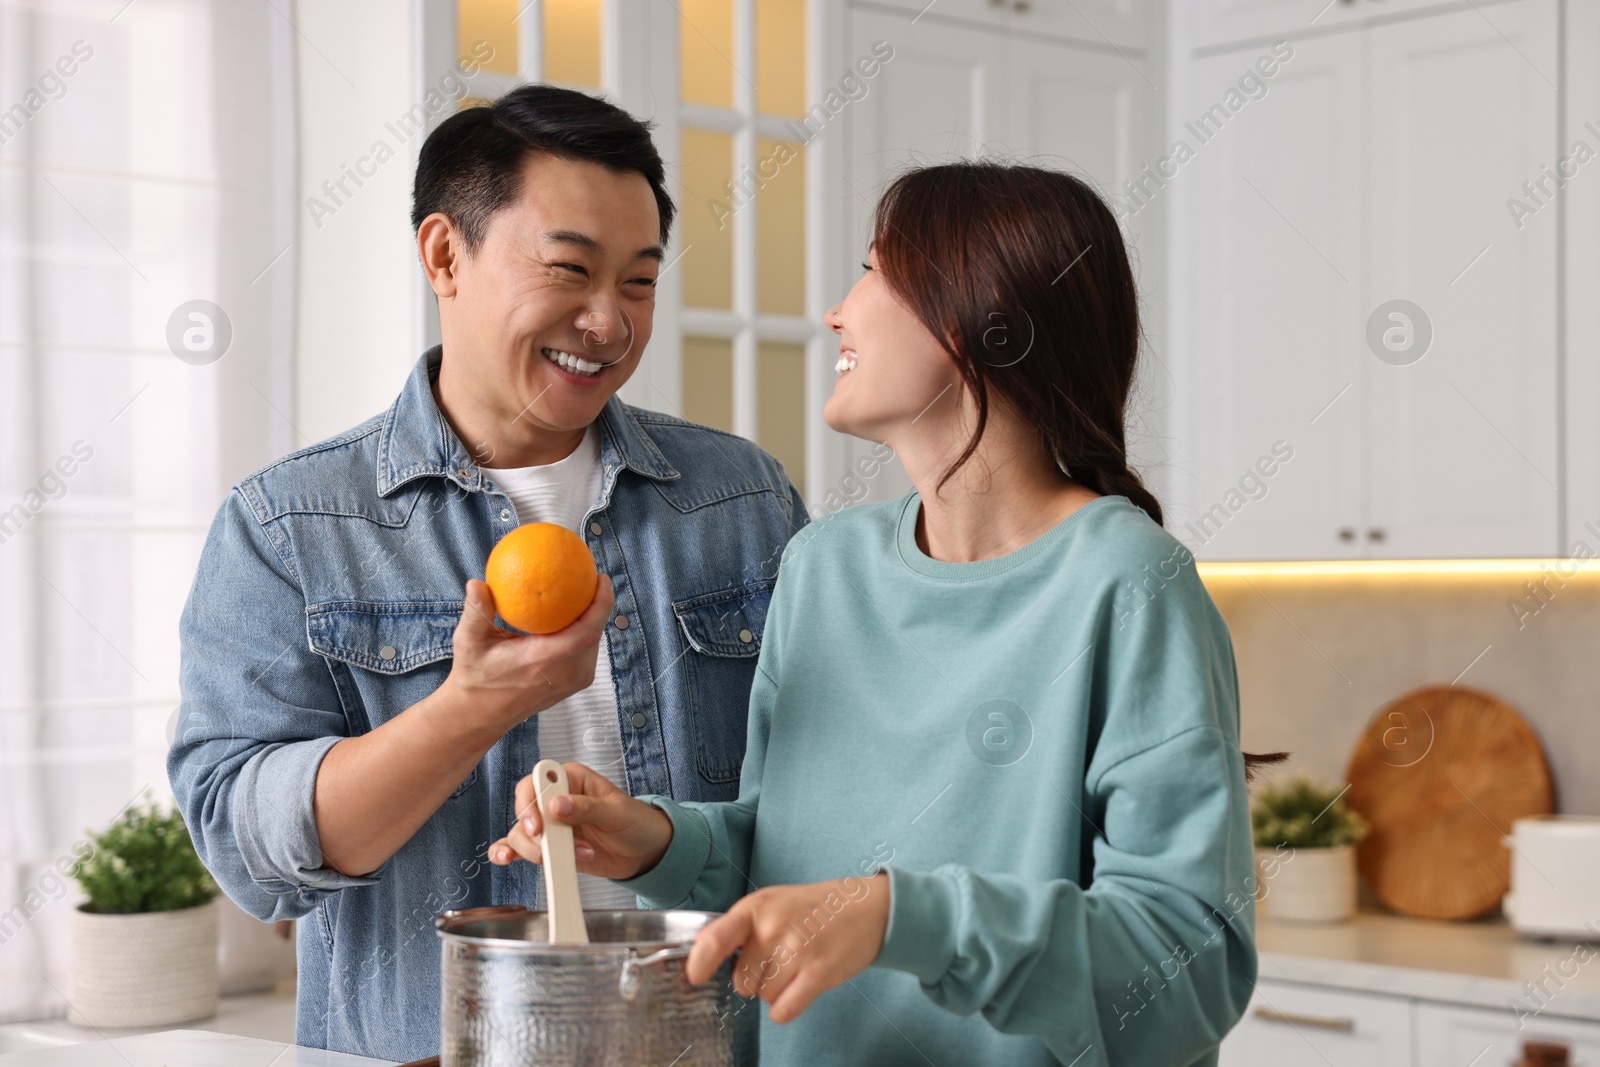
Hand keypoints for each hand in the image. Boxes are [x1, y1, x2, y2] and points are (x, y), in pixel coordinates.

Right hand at [441, 576, 614, 735]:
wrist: (480, 714)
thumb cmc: (474, 677)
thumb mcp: (468, 642)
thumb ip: (476, 612)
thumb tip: (477, 583)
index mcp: (545, 660)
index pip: (587, 630)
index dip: (602, 603)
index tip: (601, 577)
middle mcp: (565, 673)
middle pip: (596, 633)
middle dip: (599, 603)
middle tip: (589, 577)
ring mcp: (572, 682)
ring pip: (593, 643)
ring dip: (591, 618)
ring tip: (584, 593)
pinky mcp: (573, 685)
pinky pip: (587, 653)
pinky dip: (584, 632)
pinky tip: (573, 615)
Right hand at [487, 761, 673, 880]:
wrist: (644, 852)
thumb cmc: (635, 822)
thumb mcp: (617, 812)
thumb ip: (587, 808)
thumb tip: (557, 805)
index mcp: (571, 780)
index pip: (537, 782)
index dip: (531, 803)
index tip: (539, 825)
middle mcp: (555, 800)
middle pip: (524, 810)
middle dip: (534, 834)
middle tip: (552, 849)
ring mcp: (551, 825)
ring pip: (521, 832)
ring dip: (536, 850)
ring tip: (568, 858)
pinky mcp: (549, 847)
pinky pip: (520, 847)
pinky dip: (510, 852)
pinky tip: (506, 859)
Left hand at [686, 875, 889, 1023]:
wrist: (867, 908)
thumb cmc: (813, 908)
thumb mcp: (772, 903)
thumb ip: (738, 927)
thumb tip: (701, 951)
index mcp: (756, 907)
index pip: (716, 938)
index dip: (700, 962)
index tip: (695, 976)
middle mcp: (772, 928)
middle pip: (741, 981)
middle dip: (754, 979)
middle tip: (777, 961)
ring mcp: (796, 950)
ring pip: (763, 997)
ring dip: (776, 991)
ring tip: (795, 968)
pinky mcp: (818, 972)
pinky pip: (784, 1010)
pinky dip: (787, 1008)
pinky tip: (799, 989)